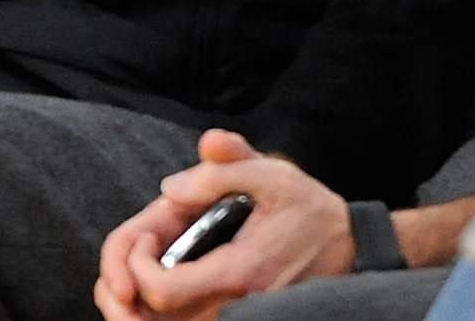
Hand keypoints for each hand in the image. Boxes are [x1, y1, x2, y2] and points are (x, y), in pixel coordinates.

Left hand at [95, 129, 352, 320]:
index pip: (164, 291)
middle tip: (125, 263)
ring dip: (140, 310)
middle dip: (124, 296)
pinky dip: (164, 314)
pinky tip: (159, 287)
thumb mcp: (271, 173)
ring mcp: (239, 320)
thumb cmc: (308, 209)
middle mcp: (235, 308)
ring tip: (135, 273)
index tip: (146, 237)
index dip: (136, 267)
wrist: (350, 248)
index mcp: (238, 272)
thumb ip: (223, 168)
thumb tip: (170, 186)